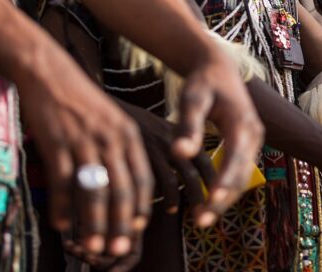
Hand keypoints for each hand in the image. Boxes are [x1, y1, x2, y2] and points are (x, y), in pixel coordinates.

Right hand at [17, 70, 152, 263]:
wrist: (47, 69)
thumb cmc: (80, 99)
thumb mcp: (111, 119)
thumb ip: (121, 148)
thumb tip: (125, 185)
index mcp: (128, 133)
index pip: (142, 178)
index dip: (140, 207)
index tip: (138, 230)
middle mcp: (111, 138)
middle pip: (121, 190)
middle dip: (121, 224)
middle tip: (118, 250)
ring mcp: (84, 140)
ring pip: (93, 191)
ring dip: (93, 223)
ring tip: (91, 246)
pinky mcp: (57, 141)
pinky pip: (62, 181)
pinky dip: (62, 206)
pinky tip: (60, 224)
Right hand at [117, 100, 215, 218]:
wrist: (104, 107)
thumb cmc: (130, 125)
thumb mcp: (155, 130)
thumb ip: (169, 148)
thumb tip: (182, 175)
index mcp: (180, 134)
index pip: (204, 159)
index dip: (214, 180)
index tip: (218, 198)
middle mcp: (175, 139)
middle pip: (201, 169)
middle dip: (207, 193)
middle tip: (209, 213)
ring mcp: (162, 146)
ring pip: (187, 178)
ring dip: (192, 199)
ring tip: (193, 215)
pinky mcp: (147, 154)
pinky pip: (165, 181)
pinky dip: (171, 198)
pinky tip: (170, 209)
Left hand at [173, 53, 263, 225]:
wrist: (218, 67)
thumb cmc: (202, 82)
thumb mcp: (192, 99)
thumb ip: (187, 126)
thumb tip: (180, 154)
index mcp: (242, 123)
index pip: (234, 161)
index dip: (222, 186)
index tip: (208, 206)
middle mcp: (254, 134)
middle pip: (241, 175)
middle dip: (222, 201)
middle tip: (200, 222)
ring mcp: (254, 140)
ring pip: (242, 177)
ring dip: (224, 199)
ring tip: (201, 218)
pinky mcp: (247, 143)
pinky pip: (239, 171)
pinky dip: (226, 188)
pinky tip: (208, 201)